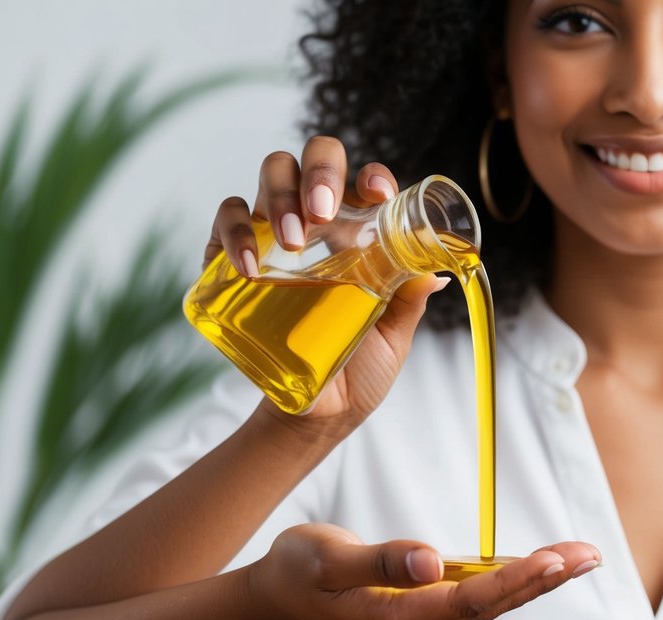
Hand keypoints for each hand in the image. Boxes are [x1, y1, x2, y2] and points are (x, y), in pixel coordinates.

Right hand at [203, 137, 437, 431]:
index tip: (379, 194)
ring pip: (270, 176)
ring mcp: (273, 237)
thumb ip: (409, 300)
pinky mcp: (233, 259)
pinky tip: (250, 265)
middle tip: (324, 213)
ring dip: (279, 197)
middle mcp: (317, 225)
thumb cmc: (359, 368)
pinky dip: (235, 232)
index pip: (363, 184)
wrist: (317, 414)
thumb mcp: (394, 337)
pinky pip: (226, 221)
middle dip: (318, 171)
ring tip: (293, 242)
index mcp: (359, 234)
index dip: (372, 176)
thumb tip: (436, 271)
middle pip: (311, 162)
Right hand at [247, 524, 602, 619]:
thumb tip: (431, 562)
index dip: (517, 579)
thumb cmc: (295, 575)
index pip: (472, 599)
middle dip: (544, 578)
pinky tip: (537, 566)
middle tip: (590, 554)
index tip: (556, 560)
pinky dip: (508, 580)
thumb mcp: (325, 558)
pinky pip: (475, 599)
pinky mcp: (422, 616)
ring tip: (578, 556)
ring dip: (534, 579)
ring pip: (490, 602)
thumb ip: (380, 560)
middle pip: (494, 603)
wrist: (272, 606)